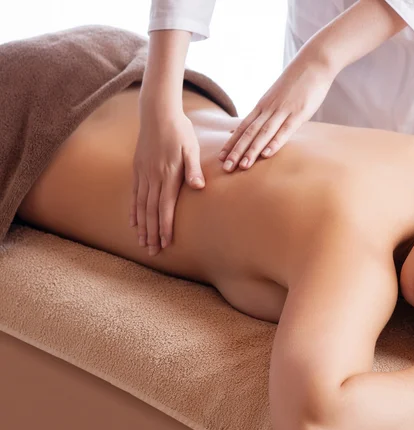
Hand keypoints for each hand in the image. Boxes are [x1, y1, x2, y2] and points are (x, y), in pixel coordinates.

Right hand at [131, 104, 202, 255]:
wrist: (157, 112)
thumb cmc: (180, 130)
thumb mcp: (192, 147)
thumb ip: (194, 169)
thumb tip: (199, 187)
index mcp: (169, 174)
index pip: (165, 206)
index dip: (165, 226)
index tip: (165, 243)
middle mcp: (153, 177)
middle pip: (151, 211)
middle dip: (152, 233)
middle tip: (153, 251)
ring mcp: (143, 174)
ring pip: (141, 206)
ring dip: (142, 226)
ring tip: (142, 243)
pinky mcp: (137, 169)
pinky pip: (134, 194)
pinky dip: (133, 210)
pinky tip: (133, 222)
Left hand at [219, 55, 334, 171]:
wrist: (314, 62)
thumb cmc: (296, 82)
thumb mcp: (276, 96)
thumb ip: (266, 111)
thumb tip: (256, 123)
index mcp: (262, 106)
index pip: (243, 127)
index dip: (231, 143)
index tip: (221, 158)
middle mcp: (268, 109)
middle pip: (249, 133)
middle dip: (236, 151)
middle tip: (225, 168)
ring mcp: (283, 111)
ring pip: (264, 133)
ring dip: (252, 150)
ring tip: (243, 166)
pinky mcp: (298, 112)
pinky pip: (285, 130)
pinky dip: (275, 142)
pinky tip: (267, 154)